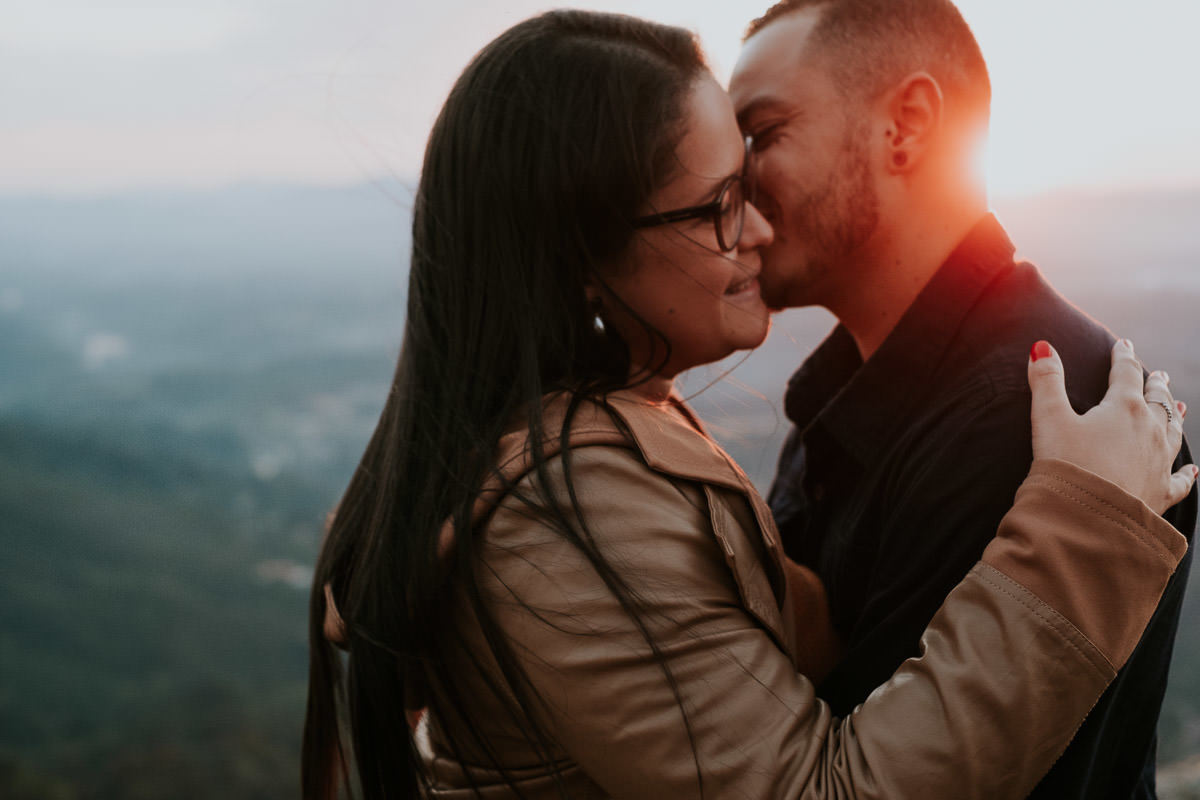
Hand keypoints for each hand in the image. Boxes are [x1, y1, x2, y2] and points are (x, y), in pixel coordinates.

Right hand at [1028, 339, 1195, 513]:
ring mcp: (1160, 462)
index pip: (1126, 373)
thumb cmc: (1066, 465)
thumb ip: (1046, 381)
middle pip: (1157, 400)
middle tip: (1160, 375)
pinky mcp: (1161, 493)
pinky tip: (1193, 470)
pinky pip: (1181, 480)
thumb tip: (1042, 347)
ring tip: (1179, 406)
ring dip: (1174, 417)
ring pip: (1173, 432)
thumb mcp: (1049, 418)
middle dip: (1156, 385)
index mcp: (1123, 408)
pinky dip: (1187, 473)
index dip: (1123, 356)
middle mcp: (1149, 430)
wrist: (1087, 518)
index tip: (1123, 345)